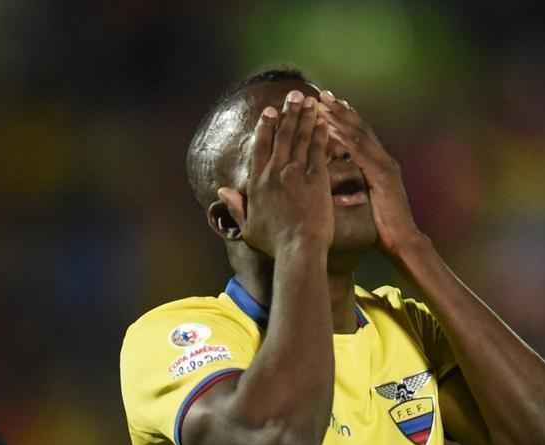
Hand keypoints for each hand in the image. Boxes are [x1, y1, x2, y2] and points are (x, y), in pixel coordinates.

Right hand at [217, 90, 332, 258]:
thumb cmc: (273, 244)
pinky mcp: (317, 178)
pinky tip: (322, 120)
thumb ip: (236, 206)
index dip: (265, 127)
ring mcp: (297, 173)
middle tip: (293, 96)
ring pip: (300, 137)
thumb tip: (222, 191)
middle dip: (288, 113)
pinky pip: (317, 149)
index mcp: (257, 183)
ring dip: (304, 117)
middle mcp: (275, 172)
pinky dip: (319, 133)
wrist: (298, 249)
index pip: (260, 147)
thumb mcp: (248, 227)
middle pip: (281, 135)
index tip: (269, 112)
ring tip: (309, 100)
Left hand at [317, 91, 424, 256]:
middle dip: (341, 111)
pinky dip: (346, 139)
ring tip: (325, 103)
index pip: (359, 136)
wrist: (402, 242)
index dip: (343, 119)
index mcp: (378, 165)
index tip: (326, 104)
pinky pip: (361, 154)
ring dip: (342, 118)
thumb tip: (330, 176)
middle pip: (359, 129)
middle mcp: (383, 159)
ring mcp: (385, 166)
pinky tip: (332, 129)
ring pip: (360, 136)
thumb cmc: (380, 227)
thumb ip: (351, 184)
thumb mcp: (363, 200)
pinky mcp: (383, 176)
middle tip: (323, 94)